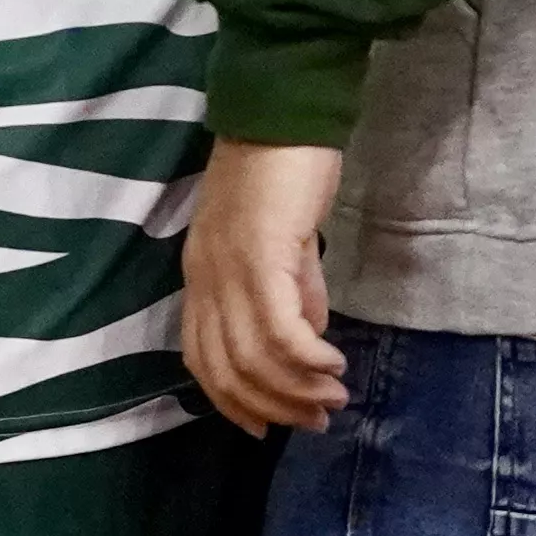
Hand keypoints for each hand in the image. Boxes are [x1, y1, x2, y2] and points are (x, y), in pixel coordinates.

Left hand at [179, 142, 351, 432]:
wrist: (283, 111)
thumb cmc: (283, 168)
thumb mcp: (282, 240)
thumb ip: (294, 289)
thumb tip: (310, 337)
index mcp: (201, 276)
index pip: (203, 360)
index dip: (235, 402)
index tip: (275, 424)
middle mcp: (204, 280)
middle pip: (226, 371)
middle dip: (273, 407)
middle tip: (318, 419)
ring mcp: (228, 270)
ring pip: (252, 360)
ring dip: (296, 390)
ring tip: (334, 399)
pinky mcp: (260, 259)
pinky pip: (279, 332)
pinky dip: (307, 359)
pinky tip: (334, 365)